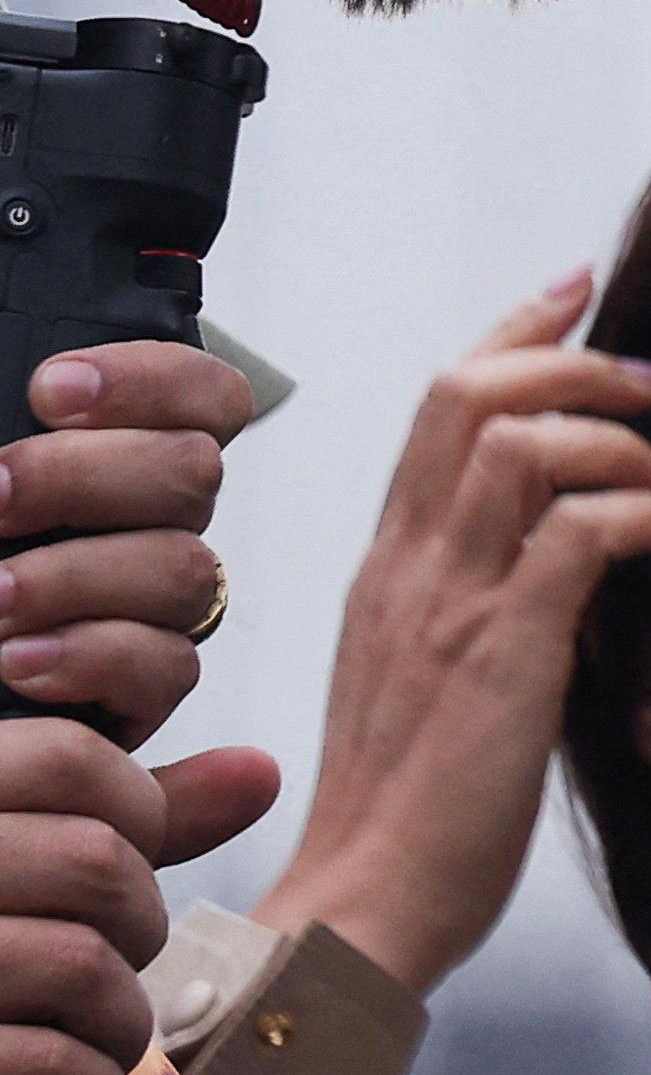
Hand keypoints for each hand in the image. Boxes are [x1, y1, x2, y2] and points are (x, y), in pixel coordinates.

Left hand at [0, 338, 260, 754]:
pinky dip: (90, 659)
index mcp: (122, 458)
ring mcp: (152, 610)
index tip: (50, 391)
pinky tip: (16, 662)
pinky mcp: (137, 693)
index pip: (207, 398)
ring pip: (183, 570)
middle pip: (193, 473)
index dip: (153, 382)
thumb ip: (1, 418)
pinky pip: (164, 668)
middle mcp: (153, 527)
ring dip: (78, 576)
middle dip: (84, 478)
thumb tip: (44, 386)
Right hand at [0, 709, 235, 1074]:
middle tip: (112, 953)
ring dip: (122, 1020)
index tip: (131, 834)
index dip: (138, 803)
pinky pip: (48, 1066)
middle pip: (98, 862)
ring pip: (86, 965)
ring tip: (97, 1034)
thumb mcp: (27, 859)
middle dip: (139, 920)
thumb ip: (130, 814)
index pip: (68, 755)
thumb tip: (259, 772)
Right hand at [254, 272, 650, 994]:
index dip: (514, 335)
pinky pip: (575, 535)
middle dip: (575, 361)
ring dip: (617, 438)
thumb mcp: (440, 675)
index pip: (437, 407)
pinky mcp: (499, 655)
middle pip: (468, 395)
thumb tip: (574, 547)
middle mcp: (407, 570)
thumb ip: (486, 600)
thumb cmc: (419, 809)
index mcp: (390, 569)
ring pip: (519, 445)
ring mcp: (447, 608)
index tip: (578, 292)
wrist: (367, 907)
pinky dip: (642, 515)